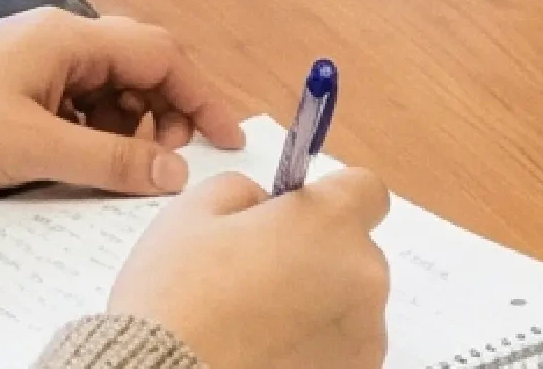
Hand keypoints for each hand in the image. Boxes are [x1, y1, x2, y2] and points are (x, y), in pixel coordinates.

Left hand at [0, 8, 253, 196]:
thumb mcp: (37, 148)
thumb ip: (111, 160)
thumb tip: (174, 171)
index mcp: (71, 38)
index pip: (162, 55)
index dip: (201, 96)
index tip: (226, 138)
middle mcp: (62, 38)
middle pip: (142, 65)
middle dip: (166, 111)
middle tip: (167, 160)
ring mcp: (41, 59)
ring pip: (113, 86)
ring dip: (130, 123)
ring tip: (122, 165)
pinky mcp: (22, 82)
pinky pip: (81, 100)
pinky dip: (98, 128)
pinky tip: (85, 158)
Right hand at [105, 166, 394, 368]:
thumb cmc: (177, 299)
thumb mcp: (191, 214)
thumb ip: (242, 191)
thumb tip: (263, 205)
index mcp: (328, 224)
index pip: (366, 190)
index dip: (329, 198)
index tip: (297, 216)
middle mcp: (363, 277)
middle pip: (354, 251)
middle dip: (316, 256)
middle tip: (257, 276)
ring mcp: (366, 335)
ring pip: (349, 303)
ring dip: (317, 305)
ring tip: (257, 323)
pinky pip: (342, 348)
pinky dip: (315, 347)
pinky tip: (268, 351)